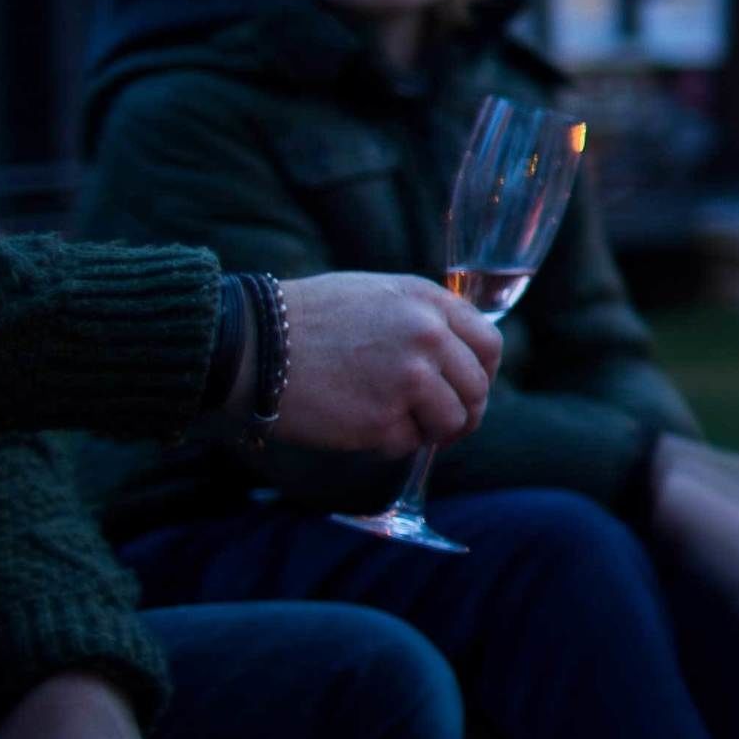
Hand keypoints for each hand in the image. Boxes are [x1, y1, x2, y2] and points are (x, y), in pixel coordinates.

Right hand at [275, 273, 499, 453]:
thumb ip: (422, 319)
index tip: (469, 388)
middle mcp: (427, 336)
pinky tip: (360, 427)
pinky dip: (391, 442)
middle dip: (464, 412)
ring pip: (453, 421)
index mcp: (427, 302)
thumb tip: (459, 355)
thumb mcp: (376, 296)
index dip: (483, 373)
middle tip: (442, 425)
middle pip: (477, 389)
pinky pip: (409, 443)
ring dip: (432, 432)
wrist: (250, 345)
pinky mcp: (383, 418)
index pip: (489, 345)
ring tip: (399, 426)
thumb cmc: (305, 320)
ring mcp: (409, 378)